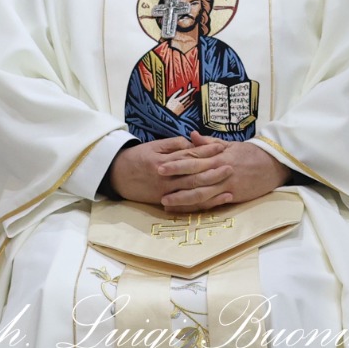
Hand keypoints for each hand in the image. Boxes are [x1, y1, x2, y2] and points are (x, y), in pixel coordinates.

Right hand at [109, 136, 227, 205]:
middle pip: (194, 175)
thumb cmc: (137, 158)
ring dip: (212, 188)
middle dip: (214, 170)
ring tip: (229, 183)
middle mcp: (166, 177)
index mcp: (163, 160)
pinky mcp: (165, 202)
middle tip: (231, 164)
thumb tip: (192, 142)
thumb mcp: (152, 146)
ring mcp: (166, 192)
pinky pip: (188, 205)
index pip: (190, 155)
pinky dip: (204, 203)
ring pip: (193, 191)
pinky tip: (218, 200)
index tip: (222, 146)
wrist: (117, 176)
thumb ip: (173, 145)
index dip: (206, 151)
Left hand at [156, 132, 288, 213]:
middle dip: (175, 182)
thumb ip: (208, 142)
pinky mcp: (233, 196)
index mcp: (218, 156)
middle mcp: (220, 170)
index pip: (193, 159)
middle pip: (194, 177)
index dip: (176, 164)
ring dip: (183, 199)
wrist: (273, 164)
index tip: (160, 166)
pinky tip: (186, 211)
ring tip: (166, 202)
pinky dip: (199, 208)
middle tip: (157, 185)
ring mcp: (226, 185)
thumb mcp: (229, 144)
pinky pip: (213, 203)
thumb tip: (191, 135)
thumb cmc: (249, 153)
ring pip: (201, 193)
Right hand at [163, 85, 195, 116]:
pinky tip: (193, 100)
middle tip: (193, 89)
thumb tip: (181, 89)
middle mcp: (182, 103)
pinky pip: (189, 104)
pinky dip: (192, 101)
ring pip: (190, 100)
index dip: (190, 91)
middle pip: (189, 97)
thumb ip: (177, 93)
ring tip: (194, 93)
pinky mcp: (184, 109)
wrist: (169, 113)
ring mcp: (183, 106)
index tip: (193, 88)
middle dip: (192, 93)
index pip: (186, 94)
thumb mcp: (172, 98)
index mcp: (178, 100)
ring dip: (193, 96)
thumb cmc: (170, 105)